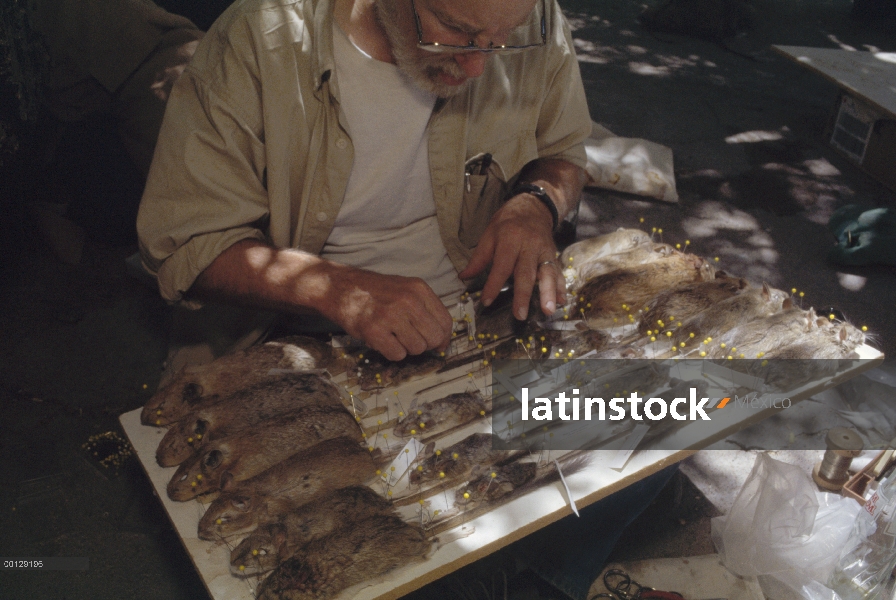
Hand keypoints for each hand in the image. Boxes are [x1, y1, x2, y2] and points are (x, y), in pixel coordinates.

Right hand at [318, 266, 453, 360]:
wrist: (339, 287)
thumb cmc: (374, 292)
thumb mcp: (405, 289)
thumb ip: (425, 310)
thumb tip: (443, 340)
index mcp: (419, 289)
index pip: (446, 322)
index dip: (444, 338)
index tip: (438, 344)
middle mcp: (408, 300)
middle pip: (434, 338)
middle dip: (424, 344)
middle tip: (409, 339)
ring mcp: (391, 315)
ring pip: (417, 349)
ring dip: (406, 348)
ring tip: (392, 335)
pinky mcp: (374, 330)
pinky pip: (397, 355)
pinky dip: (390, 352)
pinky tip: (382, 339)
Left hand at [458, 193, 566, 319]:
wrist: (533, 207)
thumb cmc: (507, 223)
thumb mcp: (489, 234)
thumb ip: (479, 258)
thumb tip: (464, 277)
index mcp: (510, 240)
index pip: (501, 266)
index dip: (493, 285)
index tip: (486, 302)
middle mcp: (529, 246)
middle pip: (526, 273)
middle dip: (523, 295)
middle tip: (520, 315)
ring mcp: (544, 251)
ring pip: (547, 273)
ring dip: (548, 293)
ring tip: (548, 311)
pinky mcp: (554, 256)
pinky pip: (558, 272)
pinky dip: (561, 287)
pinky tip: (561, 301)